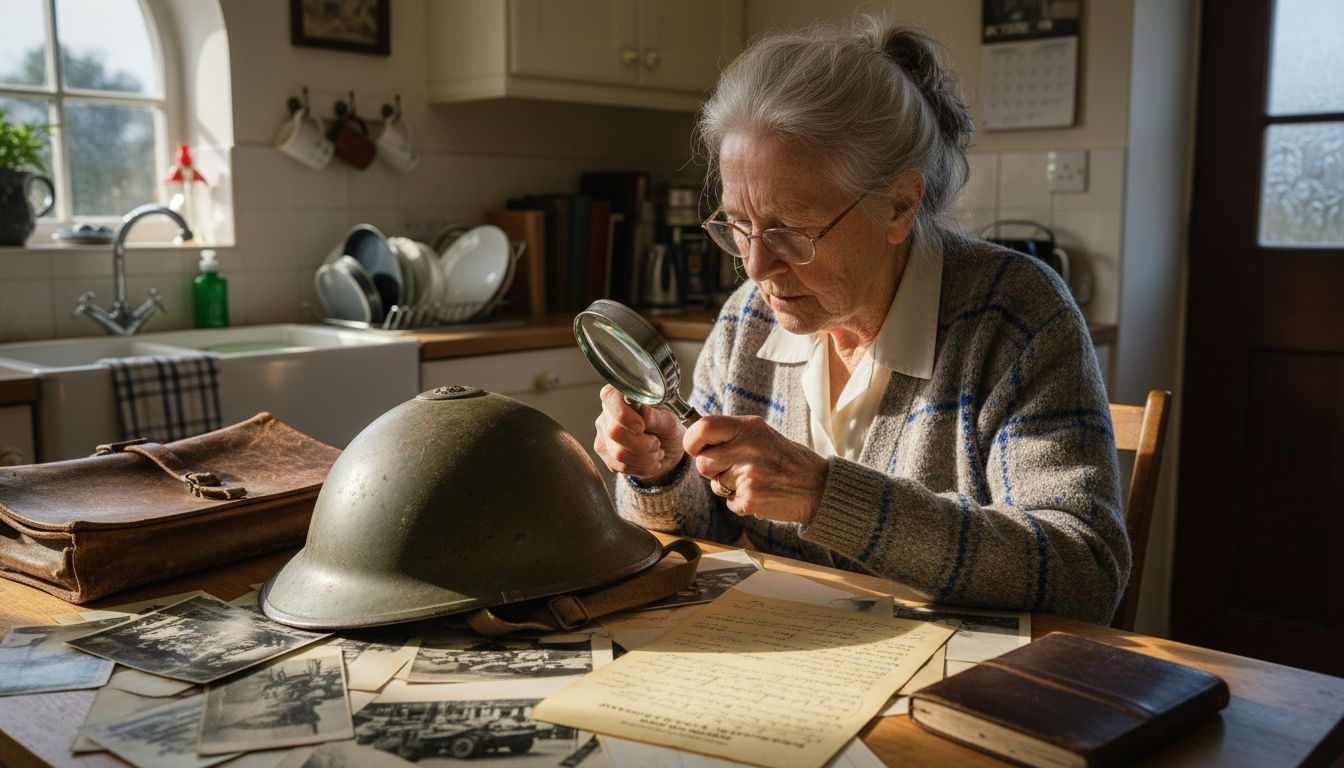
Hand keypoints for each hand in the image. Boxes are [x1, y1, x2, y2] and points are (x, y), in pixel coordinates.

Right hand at [593, 385, 685, 481]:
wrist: (667, 451)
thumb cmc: (667, 429)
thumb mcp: (669, 421)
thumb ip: (657, 417)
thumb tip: (644, 412)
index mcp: (622, 397)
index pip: (609, 397)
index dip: (623, 414)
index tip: (642, 426)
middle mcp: (608, 415)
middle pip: (614, 432)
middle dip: (642, 444)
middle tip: (656, 443)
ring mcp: (604, 436)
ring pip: (619, 454)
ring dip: (645, 458)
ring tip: (656, 452)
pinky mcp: (606, 455)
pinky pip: (621, 467)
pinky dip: (642, 468)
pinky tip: (649, 461)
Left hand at [683, 415, 828, 524]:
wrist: (818, 487)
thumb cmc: (788, 460)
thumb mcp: (762, 435)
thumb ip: (732, 435)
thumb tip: (696, 439)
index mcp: (749, 428)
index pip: (703, 427)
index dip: (692, 440)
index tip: (696, 448)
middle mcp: (748, 449)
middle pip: (703, 463)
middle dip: (713, 469)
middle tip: (736, 468)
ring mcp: (749, 475)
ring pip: (716, 485)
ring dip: (729, 487)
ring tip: (754, 480)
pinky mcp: (751, 499)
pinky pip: (729, 503)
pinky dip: (741, 502)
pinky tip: (761, 494)